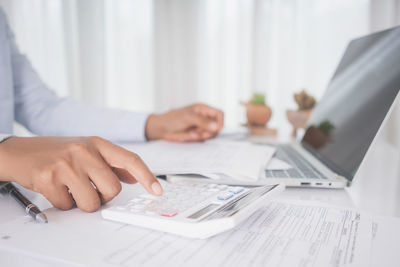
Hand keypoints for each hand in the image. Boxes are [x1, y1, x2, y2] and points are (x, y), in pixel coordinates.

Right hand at [0, 136, 162, 211]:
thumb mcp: (87, 151)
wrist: (21, 151)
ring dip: (83, 203)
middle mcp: (84, 150)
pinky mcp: (48, 177)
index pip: (130, 159)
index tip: (157, 190)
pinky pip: (68, 205)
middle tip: (89, 189)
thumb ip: (112, 163)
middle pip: (113, 189)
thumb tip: (134, 177)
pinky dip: (63, 203)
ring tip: (72, 189)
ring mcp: (66, 163)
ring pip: (92, 202)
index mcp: (97, 143)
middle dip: (103, 196)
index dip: (147, 176)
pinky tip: (56, 189)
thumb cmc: (58, 153)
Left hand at [145, 103, 223, 141]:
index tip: (216, 129)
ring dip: (202, 135)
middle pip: (217, 126)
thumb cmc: (173, 119)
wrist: (162, 129)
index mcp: (203, 109)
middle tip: (198, 131)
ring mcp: (202, 127)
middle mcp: (204, 118)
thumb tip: (216, 126)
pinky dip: (197, 139)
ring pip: (211, 134)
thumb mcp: (188, 117)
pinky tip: (189, 135)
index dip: (220, 122)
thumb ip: (203, 121)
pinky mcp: (198, 135)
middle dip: (209, 131)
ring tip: (191, 132)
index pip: (219, 114)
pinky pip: (203, 140)